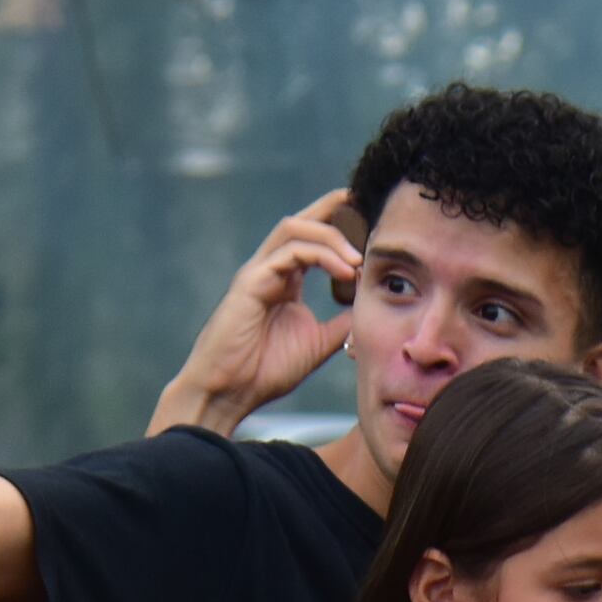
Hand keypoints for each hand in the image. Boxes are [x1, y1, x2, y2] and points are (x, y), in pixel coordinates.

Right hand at [162, 188, 360, 434]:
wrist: (231, 392)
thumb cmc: (266, 370)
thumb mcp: (318, 342)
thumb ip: (341, 323)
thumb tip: (369, 307)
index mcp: (285, 279)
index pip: (311, 238)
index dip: (338, 223)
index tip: (370, 225)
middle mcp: (270, 268)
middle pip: (301, 221)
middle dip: (333, 209)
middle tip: (367, 214)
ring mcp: (258, 272)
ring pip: (293, 228)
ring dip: (331, 236)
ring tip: (358, 258)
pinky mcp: (250, 282)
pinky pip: (288, 254)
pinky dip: (320, 256)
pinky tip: (345, 272)